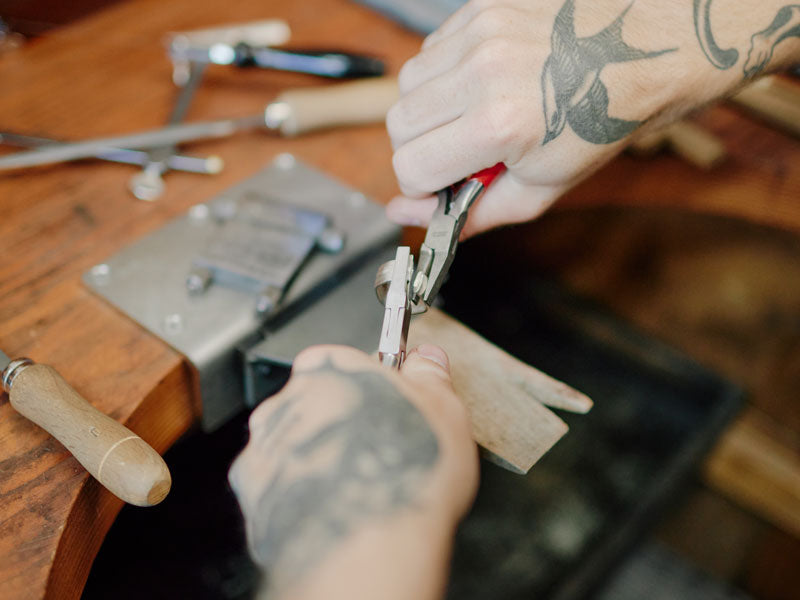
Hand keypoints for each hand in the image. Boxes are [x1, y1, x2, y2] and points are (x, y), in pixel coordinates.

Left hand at [229, 344, 477, 599]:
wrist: (368, 541)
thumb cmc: (402, 471)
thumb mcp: (442, 408)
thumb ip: (429, 376)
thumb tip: (428, 362)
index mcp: (328, 368)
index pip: (343, 362)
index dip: (369, 386)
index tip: (389, 406)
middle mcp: (286, 402)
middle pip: (314, 404)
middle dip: (341, 424)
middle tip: (379, 452)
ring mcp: (264, 448)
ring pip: (294, 447)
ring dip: (319, 460)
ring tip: (359, 486)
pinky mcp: (253, 496)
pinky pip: (278, 489)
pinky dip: (301, 498)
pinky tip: (334, 510)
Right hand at [385, 0, 796, 236]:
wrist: (647, 52)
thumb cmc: (598, 124)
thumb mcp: (541, 189)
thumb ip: (467, 210)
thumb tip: (402, 212)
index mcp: (499, 124)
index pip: (410, 166)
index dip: (423, 185)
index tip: (446, 183)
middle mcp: (482, 71)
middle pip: (397, 123)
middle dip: (421, 147)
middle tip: (461, 151)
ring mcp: (481, 31)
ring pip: (407, 84)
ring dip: (429, 109)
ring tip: (475, 113)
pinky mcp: (482, 5)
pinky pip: (431, 49)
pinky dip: (444, 73)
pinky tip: (483, 81)